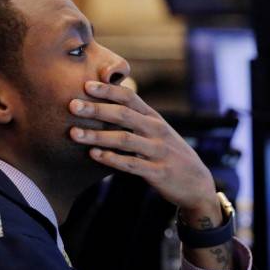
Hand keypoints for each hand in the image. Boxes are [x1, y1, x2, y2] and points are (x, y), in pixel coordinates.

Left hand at [68, 81, 219, 216]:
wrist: (197, 184)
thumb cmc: (169, 154)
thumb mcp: (158, 132)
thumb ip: (137, 119)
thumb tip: (107, 103)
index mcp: (154, 118)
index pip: (130, 98)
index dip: (108, 90)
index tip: (86, 85)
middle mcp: (157, 131)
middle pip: (124, 115)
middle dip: (97, 109)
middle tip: (72, 105)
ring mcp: (158, 151)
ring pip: (124, 139)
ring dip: (98, 136)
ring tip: (73, 133)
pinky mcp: (158, 172)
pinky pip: (131, 164)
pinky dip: (111, 159)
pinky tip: (94, 155)